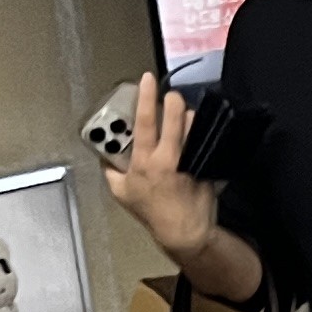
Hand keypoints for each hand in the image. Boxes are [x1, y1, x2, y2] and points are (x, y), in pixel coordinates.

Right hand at [103, 73, 222, 252]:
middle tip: (171, 96)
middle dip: (172, 100)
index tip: (146, 79)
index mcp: (144, 161)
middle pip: (174, 116)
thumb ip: (110, 170)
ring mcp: (190, 162)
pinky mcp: (206, 167)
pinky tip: (198, 136)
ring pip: (194, 125)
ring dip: (189, 116)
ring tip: (184, 118)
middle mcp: (169, 158)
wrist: (183, 232)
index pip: (145, 121)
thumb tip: (104, 152)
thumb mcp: (121, 193)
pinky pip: (207, 142)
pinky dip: (203, 135)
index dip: (145, 97)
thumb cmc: (152, 213)